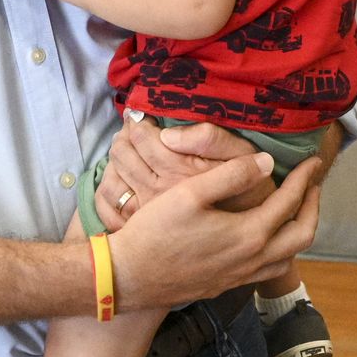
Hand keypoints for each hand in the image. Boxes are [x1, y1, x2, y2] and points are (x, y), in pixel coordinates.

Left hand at [95, 116, 261, 229]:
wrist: (249, 240)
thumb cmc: (250, 193)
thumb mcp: (242, 157)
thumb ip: (210, 139)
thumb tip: (169, 135)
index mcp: (179, 171)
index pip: (142, 137)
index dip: (139, 121)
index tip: (144, 116)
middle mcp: (157, 192)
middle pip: (122, 153)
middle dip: (124, 136)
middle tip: (132, 130)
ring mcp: (145, 213)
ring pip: (111, 177)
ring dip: (115, 159)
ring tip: (127, 150)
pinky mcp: (139, 229)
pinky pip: (107, 204)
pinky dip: (108, 186)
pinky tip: (121, 179)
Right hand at [110, 152, 320, 310]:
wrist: (128, 278)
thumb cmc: (155, 231)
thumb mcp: (191, 193)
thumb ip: (232, 175)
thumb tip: (266, 162)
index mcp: (249, 235)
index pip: (290, 202)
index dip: (304, 179)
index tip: (312, 162)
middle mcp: (252, 260)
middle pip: (302, 236)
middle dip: (312, 207)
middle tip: (311, 185)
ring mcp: (239, 276)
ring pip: (287, 258)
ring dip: (299, 232)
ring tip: (295, 210)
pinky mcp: (226, 284)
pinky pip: (268, 270)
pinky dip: (280, 250)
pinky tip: (266, 236)